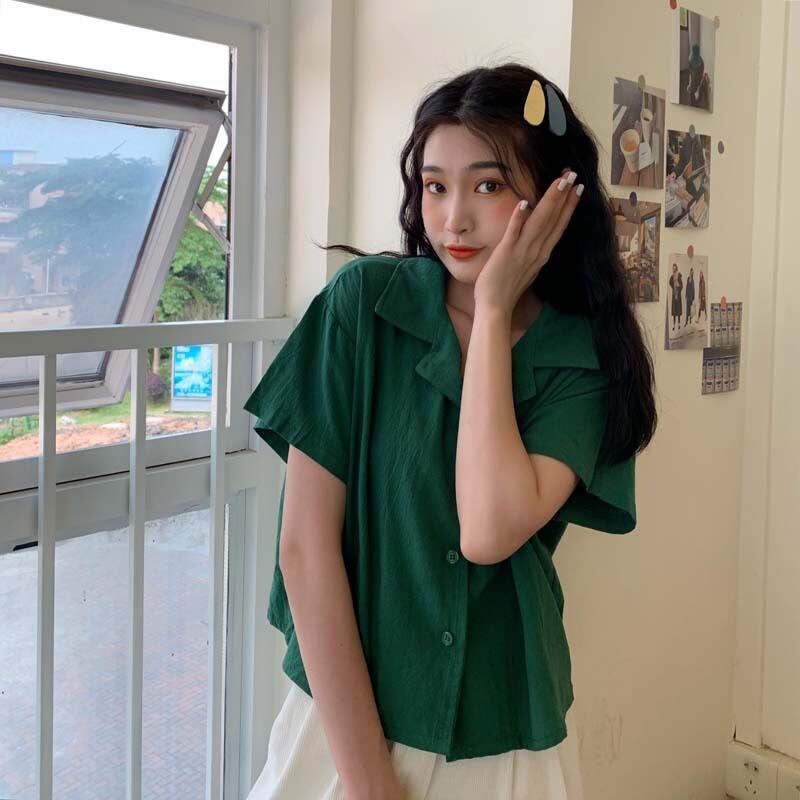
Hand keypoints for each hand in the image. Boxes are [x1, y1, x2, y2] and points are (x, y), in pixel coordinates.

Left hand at [473, 168, 582, 315]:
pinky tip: (524, 201)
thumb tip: (537, 236)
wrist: (495, 307)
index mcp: (542, 253)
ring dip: (550, 200)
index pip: (559, 225)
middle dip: (564, 196)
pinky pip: (513, 233)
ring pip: (539, 221)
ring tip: (560, 181)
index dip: (569, 206)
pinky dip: (519, 218)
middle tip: (573, 174)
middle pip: (554, 219)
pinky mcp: (506, 253)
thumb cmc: (507, 288)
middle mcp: (537, 251)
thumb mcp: (526, 266)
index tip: (578, 188)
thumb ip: (533, 250)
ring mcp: (522, 251)